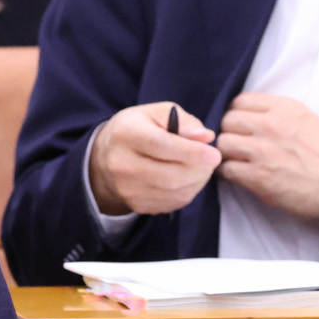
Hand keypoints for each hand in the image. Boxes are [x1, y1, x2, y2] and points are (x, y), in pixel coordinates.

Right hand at [89, 103, 219, 215]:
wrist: (104, 158)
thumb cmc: (136, 129)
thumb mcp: (155, 113)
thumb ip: (183, 121)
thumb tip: (206, 137)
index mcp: (127, 134)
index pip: (161, 146)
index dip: (191, 152)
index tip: (215, 154)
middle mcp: (122, 164)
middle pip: (170, 175)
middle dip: (199, 170)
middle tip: (212, 160)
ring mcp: (127, 189)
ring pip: (174, 192)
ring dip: (197, 181)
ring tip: (202, 167)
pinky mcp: (136, 205)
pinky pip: (172, 203)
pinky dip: (188, 191)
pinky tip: (188, 179)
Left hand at [216, 93, 318, 221]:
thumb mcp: (306, 118)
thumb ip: (279, 113)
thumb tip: (253, 117)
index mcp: (283, 108)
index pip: (241, 101)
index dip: (237, 113)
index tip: (241, 125)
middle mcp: (270, 125)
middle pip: (228, 121)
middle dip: (230, 132)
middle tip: (237, 144)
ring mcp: (261, 151)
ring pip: (223, 144)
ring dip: (227, 153)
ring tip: (237, 160)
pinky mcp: (257, 177)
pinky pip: (227, 169)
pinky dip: (228, 173)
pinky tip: (239, 175)